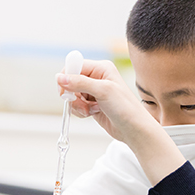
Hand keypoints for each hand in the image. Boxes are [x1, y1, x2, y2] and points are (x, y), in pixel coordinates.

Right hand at [57, 59, 184, 185]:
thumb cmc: (126, 108)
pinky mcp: (92, 104)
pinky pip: (76, 105)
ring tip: (90, 110)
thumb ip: (80, 82)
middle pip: (71, 81)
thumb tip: (60, 78)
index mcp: (101, 68)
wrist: (134, 129)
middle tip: (79, 103)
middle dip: (72, 94)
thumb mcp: (103, 91)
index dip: (67, 77)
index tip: (65, 90)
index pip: (75, 66)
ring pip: (72, 95)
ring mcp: (94, 92)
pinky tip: (92, 113)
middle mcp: (97, 77)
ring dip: (77, 105)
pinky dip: (80, 111)